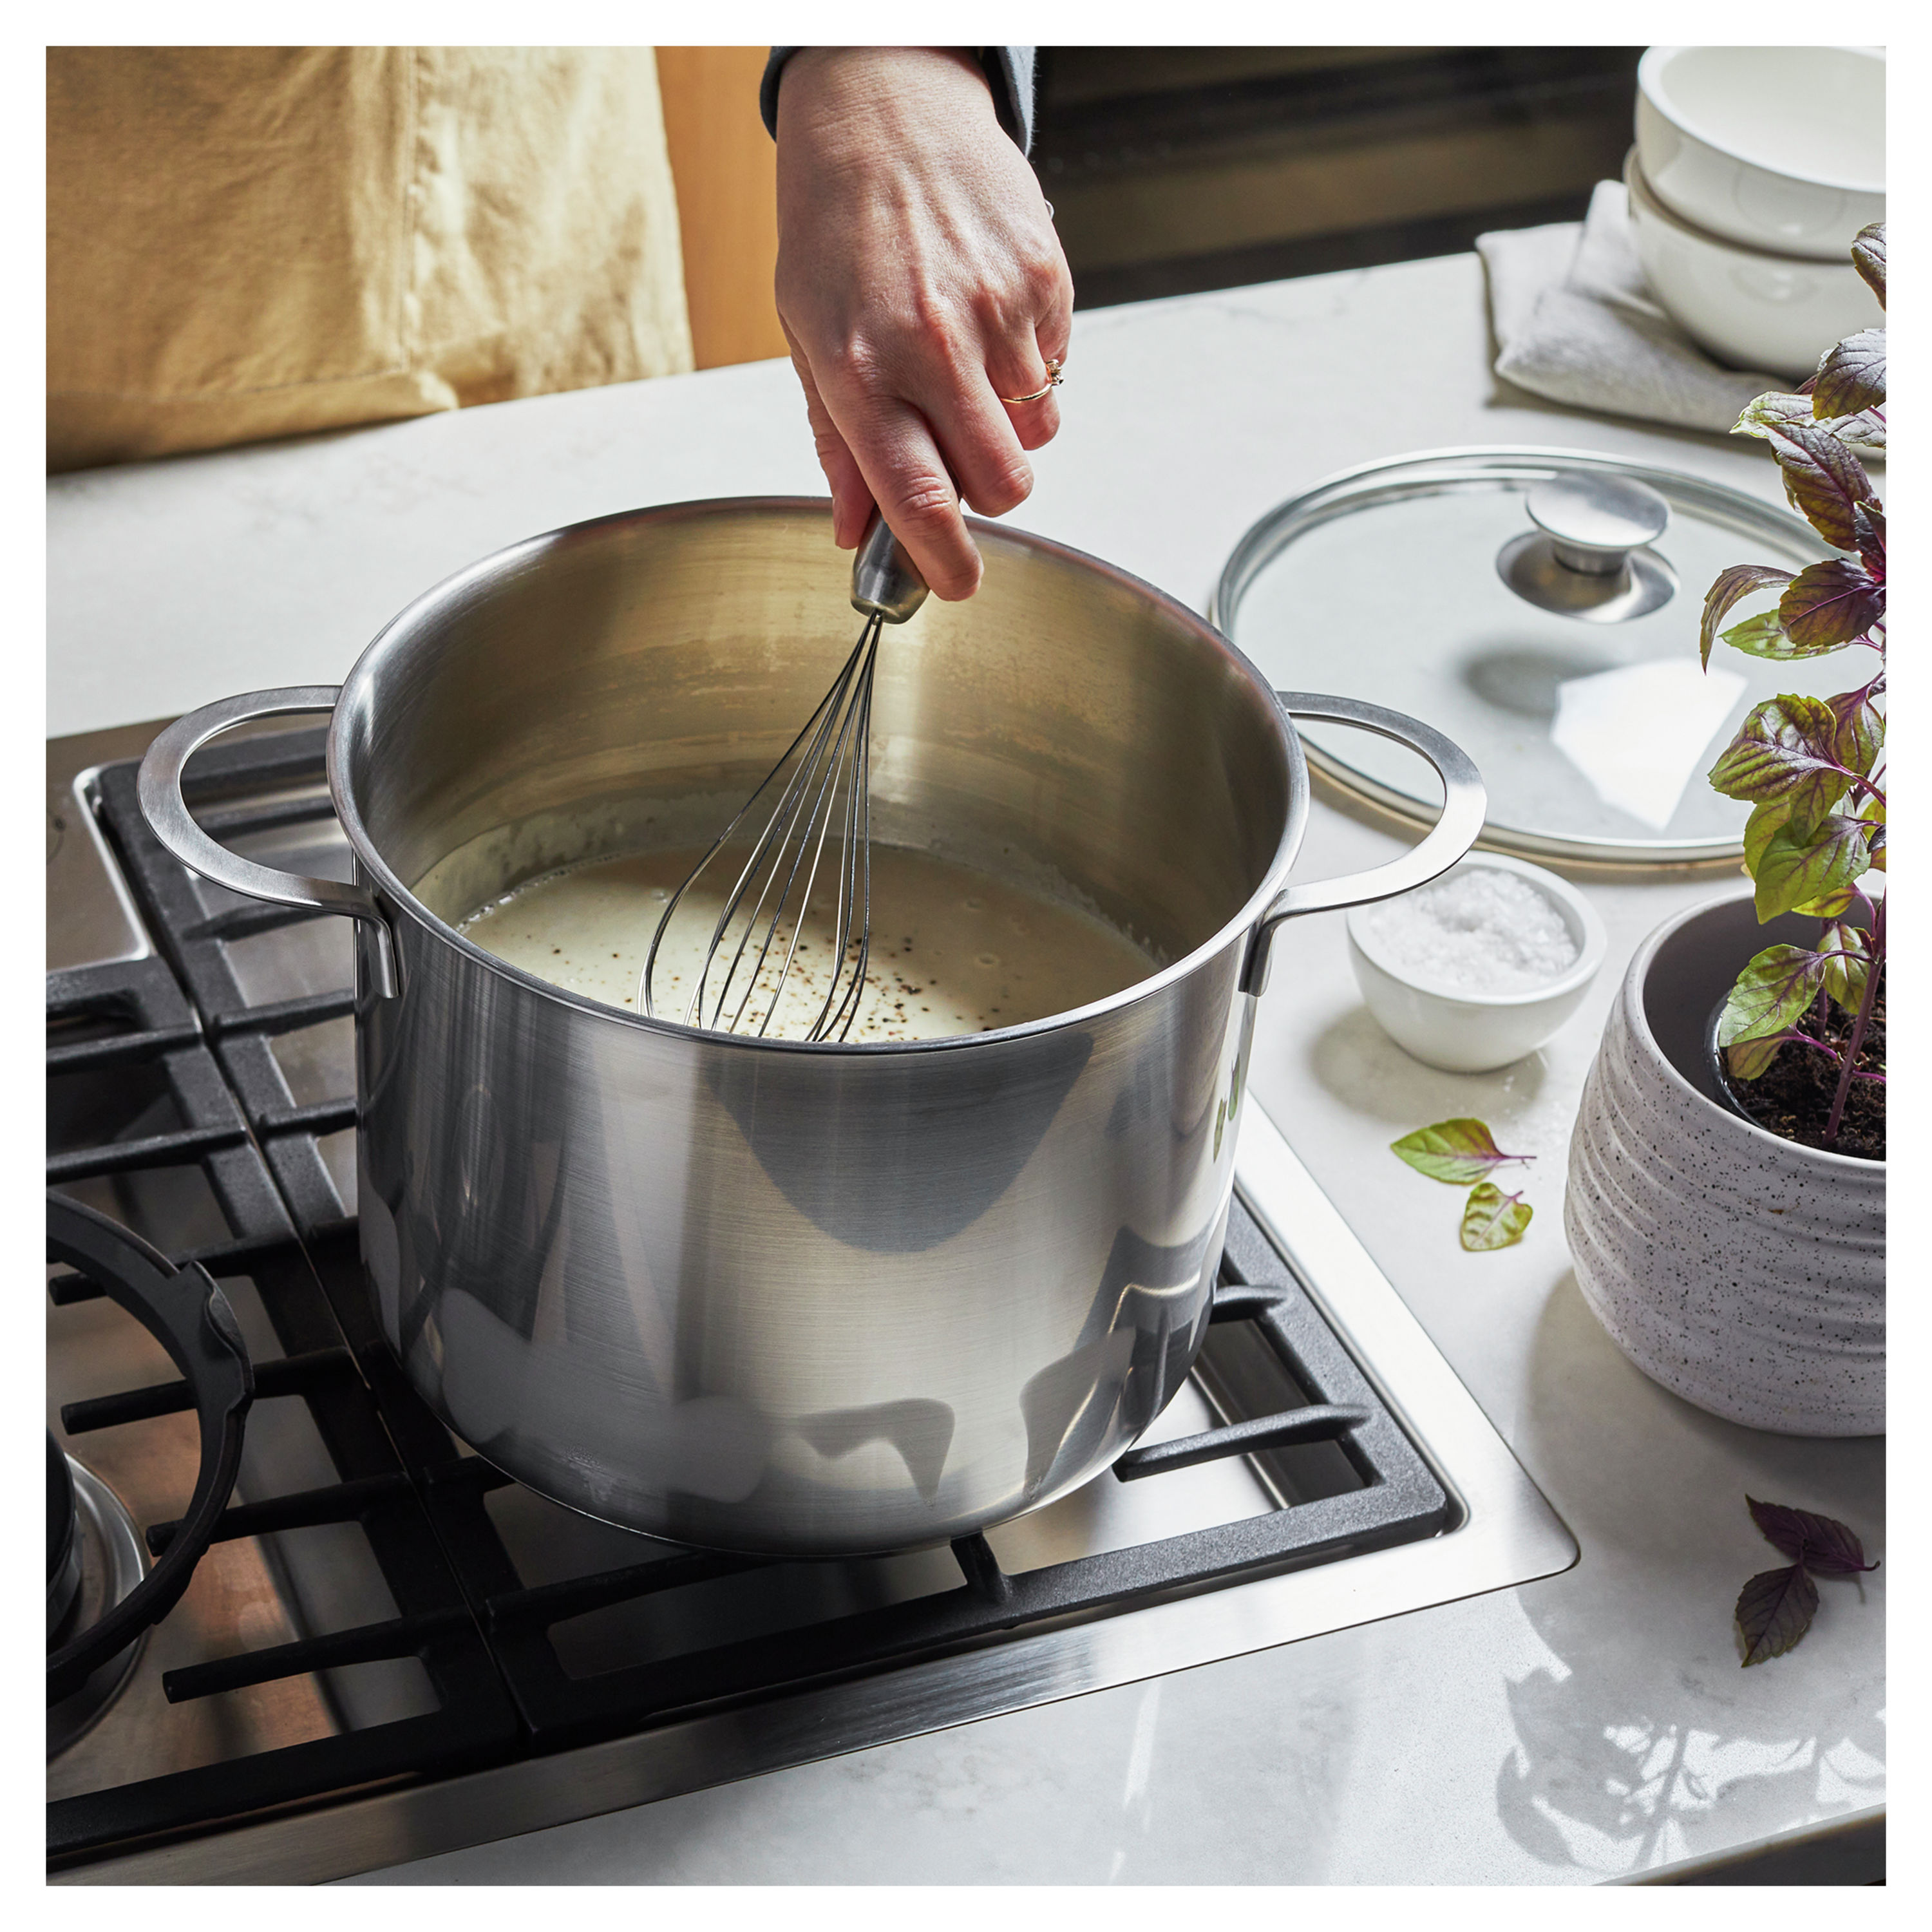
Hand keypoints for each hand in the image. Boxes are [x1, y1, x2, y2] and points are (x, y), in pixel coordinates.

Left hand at [774, 47, 1072, 598]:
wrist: (884, 107)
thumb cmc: (834, 227)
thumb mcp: (806, 337)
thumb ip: (837, 443)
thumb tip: (854, 529)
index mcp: (860, 368)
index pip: (918, 498)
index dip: (944, 562)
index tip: (953, 586)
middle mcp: (931, 344)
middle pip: (1001, 484)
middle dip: (985, 494)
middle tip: (954, 453)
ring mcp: (995, 310)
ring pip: (1035, 435)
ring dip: (1006, 428)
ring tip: (964, 370)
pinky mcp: (1043, 280)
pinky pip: (1054, 374)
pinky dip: (1027, 369)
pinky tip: (985, 320)